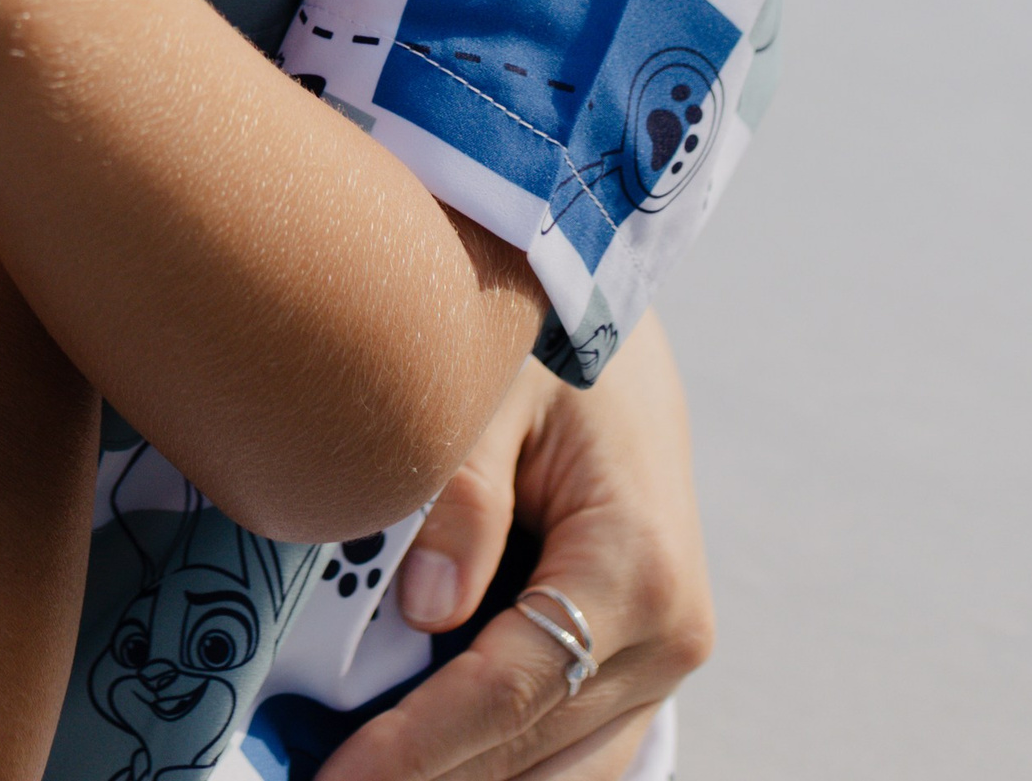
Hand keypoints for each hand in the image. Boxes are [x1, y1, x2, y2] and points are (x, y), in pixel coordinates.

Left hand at [318, 317, 713, 780]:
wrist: (615, 299)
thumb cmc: (547, 332)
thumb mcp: (495, 387)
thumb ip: (461, 493)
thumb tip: (427, 611)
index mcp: (635, 569)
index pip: (507, 694)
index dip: (413, 750)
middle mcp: (669, 633)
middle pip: (531, 748)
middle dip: (428, 778)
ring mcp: (664, 653)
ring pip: (559, 767)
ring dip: (464, 776)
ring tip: (361, 772)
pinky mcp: (644, 653)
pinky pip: (571, 740)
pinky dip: (500, 758)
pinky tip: (426, 759)